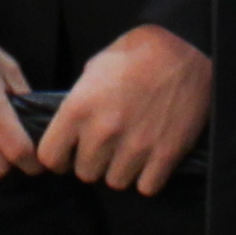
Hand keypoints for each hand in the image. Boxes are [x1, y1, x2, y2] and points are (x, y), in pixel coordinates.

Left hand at [36, 24, 210, 195]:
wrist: (185, 47)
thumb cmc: (137, 52)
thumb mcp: (94, 69)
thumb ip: (80, 103)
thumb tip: (72, 128)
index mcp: (79, 108)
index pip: (50, 157)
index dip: (59, 156)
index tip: (68, 153)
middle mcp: (103, 132)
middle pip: (85, 173)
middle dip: (93, 161)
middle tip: (107, 145)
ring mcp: (135, 146)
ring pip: (116, 182)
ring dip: (121, 169)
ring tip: (130, 149)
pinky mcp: (165, 154)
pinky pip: (146, 187)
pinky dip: (148, 176)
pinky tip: (150, 158)